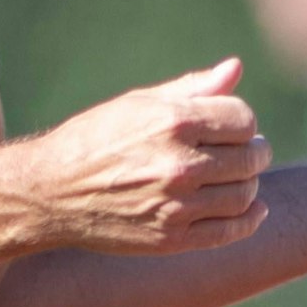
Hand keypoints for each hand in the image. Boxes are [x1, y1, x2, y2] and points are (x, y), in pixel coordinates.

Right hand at [27, 58, 272, 253]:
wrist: (52, 192)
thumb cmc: (95, 138)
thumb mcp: (139, 103)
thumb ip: (193, 88)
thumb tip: (235, 68)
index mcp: (172, 122)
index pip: (243, 120)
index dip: (243, 121)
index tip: (233, 125)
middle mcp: (178, 164)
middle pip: (249, 157)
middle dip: (254, 151)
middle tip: (248, 151)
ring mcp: (176, 204)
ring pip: (244, 194)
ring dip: (251, 183)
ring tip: (239, 176)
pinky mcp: (171, 238)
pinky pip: (229, 231)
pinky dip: (250, 219)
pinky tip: (253, 209)